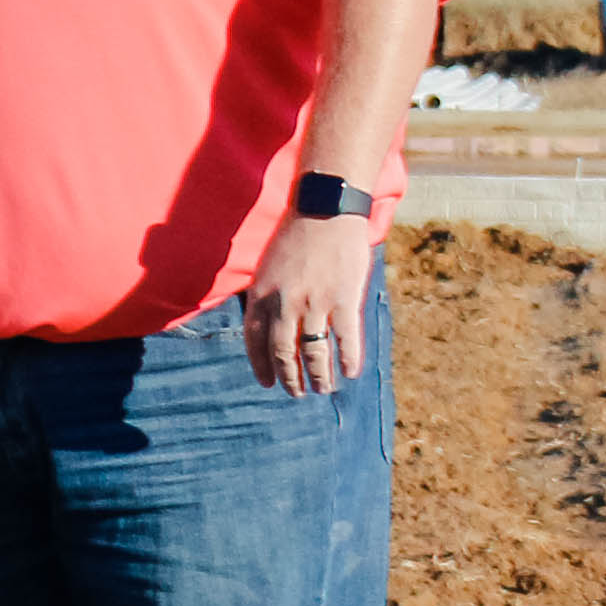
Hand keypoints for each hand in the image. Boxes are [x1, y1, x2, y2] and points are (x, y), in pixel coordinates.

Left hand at [242, 206, 380, 396]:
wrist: (325, 211)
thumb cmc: (297, 236)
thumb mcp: (268, 266)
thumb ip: (268, 295)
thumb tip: (271, 323)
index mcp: (261, 295)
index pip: (255, 341)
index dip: (261, 365)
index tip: (268, 382)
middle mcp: (284, 303)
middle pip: (282, 352)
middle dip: (289, 378)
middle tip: (296, 393)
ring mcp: (314, 303)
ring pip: (313, 352)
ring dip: (319, 375)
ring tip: (323, 389)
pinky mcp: (343, 299)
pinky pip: (345, 339)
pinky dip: (348, 359)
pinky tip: (350, 372)